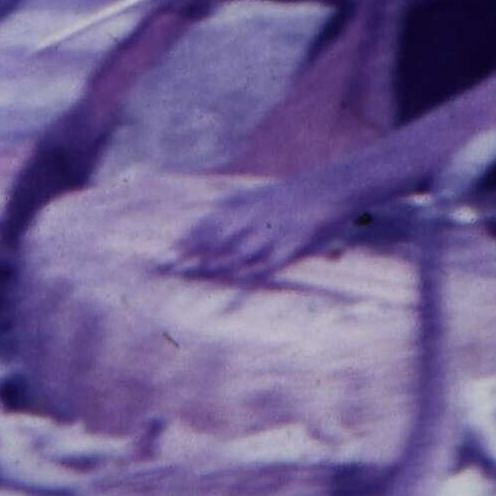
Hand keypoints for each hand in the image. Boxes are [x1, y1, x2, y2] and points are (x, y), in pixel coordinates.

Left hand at [171, 176, 344, 287]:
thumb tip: (220, 210)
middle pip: (212, 240)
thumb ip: (242, 206)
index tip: (165, 254)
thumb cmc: (300, 194)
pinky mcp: (287, 251)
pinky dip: (242, 292)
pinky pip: (261, 275)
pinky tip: (227, 308)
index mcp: (245, 204)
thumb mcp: (265, 194)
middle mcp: (251, 219)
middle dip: (187, 255)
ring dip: (209, 269)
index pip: (206, 224)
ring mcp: (268, 235)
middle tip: (162, 269)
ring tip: (186, 281)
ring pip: (232, 257)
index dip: (186, 240)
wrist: (333, 186)